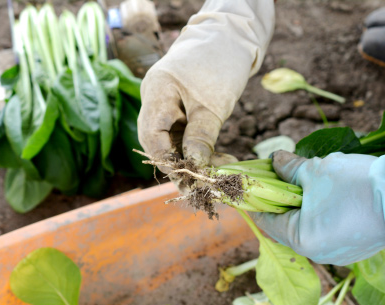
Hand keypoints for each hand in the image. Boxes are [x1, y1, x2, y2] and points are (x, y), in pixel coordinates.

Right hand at [138, 0, 274, 186]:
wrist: (232, 37)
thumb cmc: (220, 63)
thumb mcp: (213, 105)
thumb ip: (201, 137)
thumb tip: (195, 168)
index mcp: (156, 93)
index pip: (151, 136)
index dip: (166, 161)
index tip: (187, 179)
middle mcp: (157, 101)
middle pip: (160, 143)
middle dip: (181, 166)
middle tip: (203, 187)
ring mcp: (169, 105)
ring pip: (176, 142)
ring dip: (197, 160)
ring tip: (221, 174)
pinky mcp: (183, 110)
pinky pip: (188, 135)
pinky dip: (203, 149)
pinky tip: (223, 160)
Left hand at [249, 151, 384, 265]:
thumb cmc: (355, 186)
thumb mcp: (314, 170)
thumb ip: (288, 168)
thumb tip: (274, 161)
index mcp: (301, 238)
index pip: (267, 221)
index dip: (258, 201)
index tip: (254, 186)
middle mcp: (316, 253)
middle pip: (287, 225)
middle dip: (282, 201)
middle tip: (281, 178)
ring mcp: (336, 253)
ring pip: (307, 227)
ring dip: (302, 206)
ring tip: (306, 183)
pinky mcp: (352, 248)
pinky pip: (325, 230)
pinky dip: (320, 214)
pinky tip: (326, 195)